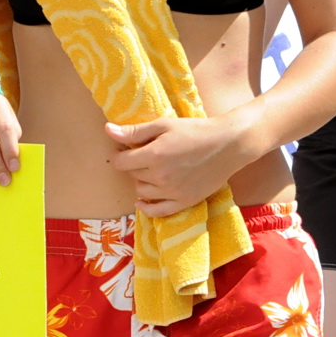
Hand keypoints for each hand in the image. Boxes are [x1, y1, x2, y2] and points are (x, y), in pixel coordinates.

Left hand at [106, 115, 243, 217]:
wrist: (228, 145)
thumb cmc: (195, 130)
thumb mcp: (164, 125)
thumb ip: (135, 131)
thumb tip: (107, 130)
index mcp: (154, 155)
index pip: (121, 162)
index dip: (120, 154)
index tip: (125, 149)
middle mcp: (161, 177)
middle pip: (132, 175)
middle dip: (133, 165)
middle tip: (144, 155)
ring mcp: (173, 192)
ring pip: (142, 192)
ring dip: (141, 181)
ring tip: (152, 170)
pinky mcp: (184, 202)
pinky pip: (158, 211)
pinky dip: (147, 207)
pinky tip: (142, 201)